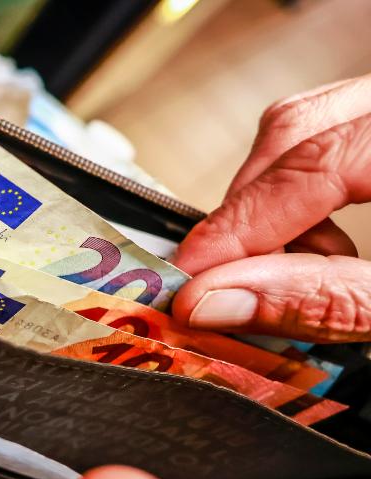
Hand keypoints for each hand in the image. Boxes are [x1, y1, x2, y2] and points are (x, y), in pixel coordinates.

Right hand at [171, 73, 370, 341]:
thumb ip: (327, 302)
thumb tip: (216, 301)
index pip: (313, 162)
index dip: (242, 223)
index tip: (193, 276)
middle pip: (298, 129)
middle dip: (250, 211)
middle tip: (223, 279)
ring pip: (310, 125)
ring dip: (277, 202)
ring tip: (289, 271)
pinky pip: (334, 132)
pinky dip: (311, 192)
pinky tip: (325, 249)